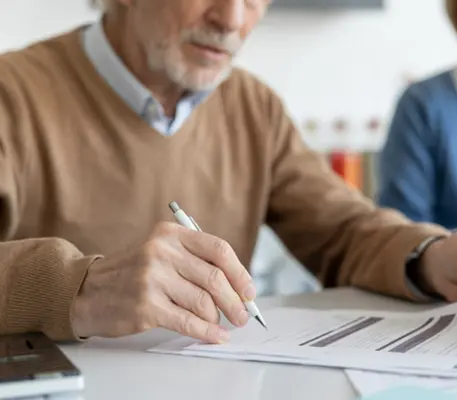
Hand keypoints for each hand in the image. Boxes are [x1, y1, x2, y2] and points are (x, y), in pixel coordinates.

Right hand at [71, 222, 255, 342]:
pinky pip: (188, 322)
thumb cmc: (132, 274)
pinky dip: (207, 332)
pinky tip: (216, 336)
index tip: (249, 291)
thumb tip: (237, 287)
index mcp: (170, 235)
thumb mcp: (160, 252)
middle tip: (242, 315)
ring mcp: (152, 279)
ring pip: (204, 302)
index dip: (240, 272)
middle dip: (235, 301)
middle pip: (215, 278)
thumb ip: (195, 262)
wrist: (87, 291)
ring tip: (220, 324)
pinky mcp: (145, 306)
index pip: (219, 249)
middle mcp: (161, 252)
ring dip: (218, 318)